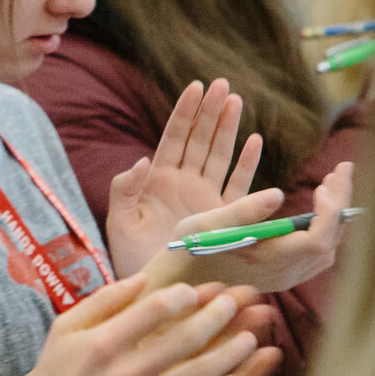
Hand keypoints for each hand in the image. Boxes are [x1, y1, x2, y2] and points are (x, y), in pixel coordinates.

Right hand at [0, 274, 263, 375]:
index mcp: (103, 342)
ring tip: (250, 337)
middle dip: (220, 315)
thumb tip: (143, 279)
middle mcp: (124, 373)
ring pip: (199, 374)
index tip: (199, 291)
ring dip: (231, 352)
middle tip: (238, 302)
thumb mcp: (66, 328)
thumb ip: (105, 300)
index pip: (158, 308)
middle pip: (187, 337)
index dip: (187, 295)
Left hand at [104, 78, 263, 276]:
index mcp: (158, 180)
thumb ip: (125, 189)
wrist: (152, 291)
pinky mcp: (222, 218)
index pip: (174, 137)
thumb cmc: (129, 258)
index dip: (185, 112)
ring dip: (228, 129)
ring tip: (236, 100)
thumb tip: (142, 160)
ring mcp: (204, 199)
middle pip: (200, 140)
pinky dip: (246, 164)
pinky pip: (237, 186)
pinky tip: (254, 141)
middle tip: (222, 84)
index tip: (195, 86)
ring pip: (219, 156)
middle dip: (211, 111)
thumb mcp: (119, 222)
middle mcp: (184, 184)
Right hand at [142, 161, 356, 294]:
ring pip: (328, 249)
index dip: (329, 212)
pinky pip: (318, 253)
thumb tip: (278, 195)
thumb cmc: (187, 250)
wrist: (179, 281)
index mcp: (267, 260)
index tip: (323, 184)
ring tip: (332, 182)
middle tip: (341, 168)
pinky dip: (325, 227)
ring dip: (335, 215)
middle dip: (340, 203)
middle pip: (330, 241)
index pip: (317, 240)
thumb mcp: (206, 224)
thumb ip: (243, 210)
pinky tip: (320, 206)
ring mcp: (285, 277)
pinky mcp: (282, 274)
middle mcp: (282, 274)